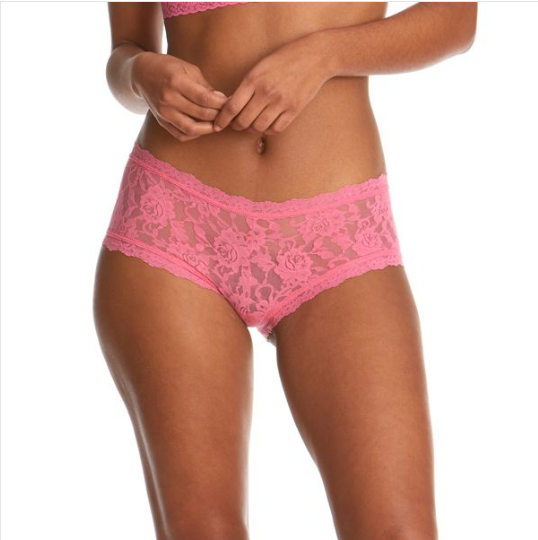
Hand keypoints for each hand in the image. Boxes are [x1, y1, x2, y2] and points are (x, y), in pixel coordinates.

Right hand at [132, 52, 227, 141]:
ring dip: (208, 129)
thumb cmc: (169, 68)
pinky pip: (181, 135)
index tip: (231, 103)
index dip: (221, 104)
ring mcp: (164, 113)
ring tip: (217, 123)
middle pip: (201, 114)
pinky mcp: (161, 122)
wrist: (142, 73)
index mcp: (176, 81)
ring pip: (192, 129)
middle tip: (228, 114)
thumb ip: (205, 86)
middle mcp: (168, 99)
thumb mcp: (188, 69)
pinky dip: (195, 135)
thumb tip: (222, 101)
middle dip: (218, 115)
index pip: (205, 99)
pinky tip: (203, 128)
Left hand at [213, 33, 330, 135]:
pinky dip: (268, 130)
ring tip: (251, 125)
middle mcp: (266, 92)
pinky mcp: (294, 109)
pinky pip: (276, 129)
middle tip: (236, 125)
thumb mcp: (261, 66)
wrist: (315, 56)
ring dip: (252, 129)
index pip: (232, 107)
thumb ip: (247, 85)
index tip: (218, 125)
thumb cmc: (285, 59)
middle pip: (243, 120)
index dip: (222, 120)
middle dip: (236, 126)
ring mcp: (281, 102)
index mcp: (254, 79)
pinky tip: (267, 125)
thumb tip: (232, 104)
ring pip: (259, 127)